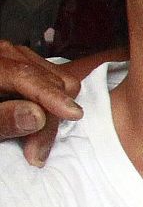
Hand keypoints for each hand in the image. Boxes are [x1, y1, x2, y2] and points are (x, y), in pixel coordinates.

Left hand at [0, 40, 81, 166]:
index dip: (50, 96)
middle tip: (35, 154)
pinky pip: (53, 77)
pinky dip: (53, 101)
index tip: (73, 115)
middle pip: (46, 81)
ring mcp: (15, 56)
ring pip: (57, 78)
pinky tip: (39, 120)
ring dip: (53, 112)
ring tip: (35, 142)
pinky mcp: (24, 64)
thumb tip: (37, 116)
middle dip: (49, 118)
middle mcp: (3, 52)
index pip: (25, 76)